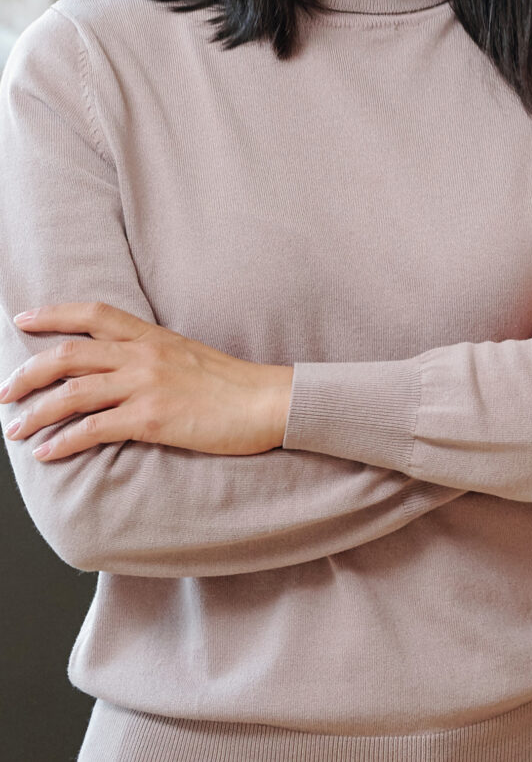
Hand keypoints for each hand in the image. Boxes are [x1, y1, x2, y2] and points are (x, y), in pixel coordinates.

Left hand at [3, 303, 292, 461]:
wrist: (270, 402)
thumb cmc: (235, 385)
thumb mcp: (189, 356)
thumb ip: (152, 357)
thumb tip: (120, 371)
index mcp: (153, 337)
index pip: (94, 315)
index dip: (53, 314)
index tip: (23, 319)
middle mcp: (144, 356)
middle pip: (69, 355)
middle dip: (28, 374)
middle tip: (6, 392)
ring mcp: (147, 386)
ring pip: (72, 393)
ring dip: (36, 413)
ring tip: (16, 429)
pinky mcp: (153, 418)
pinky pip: (94, 429)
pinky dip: (64, 442)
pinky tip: (48, 452)